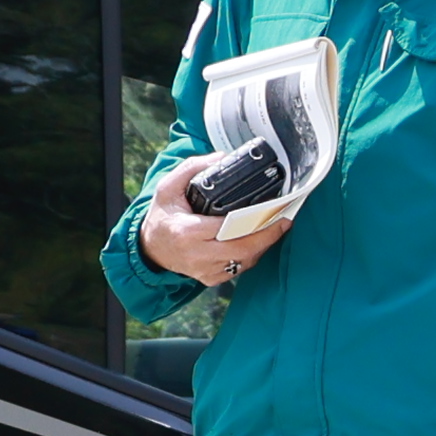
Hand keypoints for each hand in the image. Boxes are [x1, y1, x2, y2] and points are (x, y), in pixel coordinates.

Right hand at [133, 170, 292, 290]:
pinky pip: (239, 268)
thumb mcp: (168, 187)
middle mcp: (197, 255)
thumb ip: (192, 168)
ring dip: (263, 244)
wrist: (150, 249)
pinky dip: (252, 254)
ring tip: (276, 225)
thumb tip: (221, 157)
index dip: (254, 222)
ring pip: (244, 261)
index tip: (272, 210)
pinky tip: (259, 239)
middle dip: (268, 235)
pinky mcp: (211, 279)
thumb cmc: (163, 216)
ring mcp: (205, 270)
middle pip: (242, 249)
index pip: (227, 228)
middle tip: (284, 219)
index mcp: (187, 232)